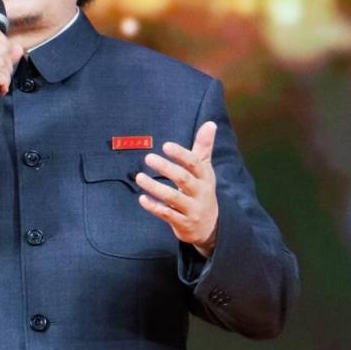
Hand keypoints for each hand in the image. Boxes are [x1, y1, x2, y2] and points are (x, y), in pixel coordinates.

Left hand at [134, 121, 218, 254]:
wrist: (211, 226)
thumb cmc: (202, 190)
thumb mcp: (205, 170)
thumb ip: (204, 147)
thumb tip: (210, 123)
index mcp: (205, 177)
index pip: (194, 163)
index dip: (181, 154)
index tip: (166, 146)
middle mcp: (201, 193)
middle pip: (183, 179)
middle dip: (166, 168)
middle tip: (148, 158)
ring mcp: (192, 209)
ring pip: (173, 198)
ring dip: (155, 187)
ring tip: (139, 177)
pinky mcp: (183, 223)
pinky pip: (167, 215)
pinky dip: (154, 207)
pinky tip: (142, 198)